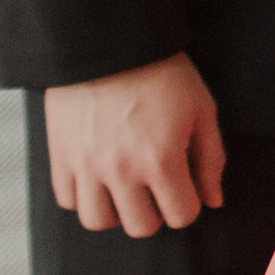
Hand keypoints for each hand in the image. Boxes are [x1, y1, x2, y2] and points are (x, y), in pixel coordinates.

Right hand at [43, 54, 224, 235]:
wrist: (111, 47)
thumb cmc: (163, 74)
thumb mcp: (201, 110)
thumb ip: (211, 160)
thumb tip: (213, 201)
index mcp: (162, 159)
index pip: (181, 215)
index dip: (189, 205)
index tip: (186, 188)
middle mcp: (122, 170)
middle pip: (141, 227)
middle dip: (156, 212)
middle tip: (157, 188)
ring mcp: (87, 167)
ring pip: (99, 222)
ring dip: (118, 211)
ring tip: (127, 188)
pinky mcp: (61, 158)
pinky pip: (68, 200)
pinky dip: (85, 196)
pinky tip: (101, 177)